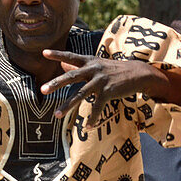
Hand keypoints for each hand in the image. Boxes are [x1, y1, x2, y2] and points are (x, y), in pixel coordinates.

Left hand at [41, 49, 166, 126]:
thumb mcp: (97, 65)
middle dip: (56, 84)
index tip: (43, 53)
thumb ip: (78, 66)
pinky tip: (88, 127)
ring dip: (67, 106)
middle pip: (71, 77)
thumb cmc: (114, 70)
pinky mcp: (108, 91)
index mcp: (89, 62)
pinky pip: (97, 107)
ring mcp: (100, 81)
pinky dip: (93, 118)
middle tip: (42, 90)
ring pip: (80, 95)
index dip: (57, 54)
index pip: (70, 57)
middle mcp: (93, 69)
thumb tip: (62, 64)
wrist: (138, 73)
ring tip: (56, 115)